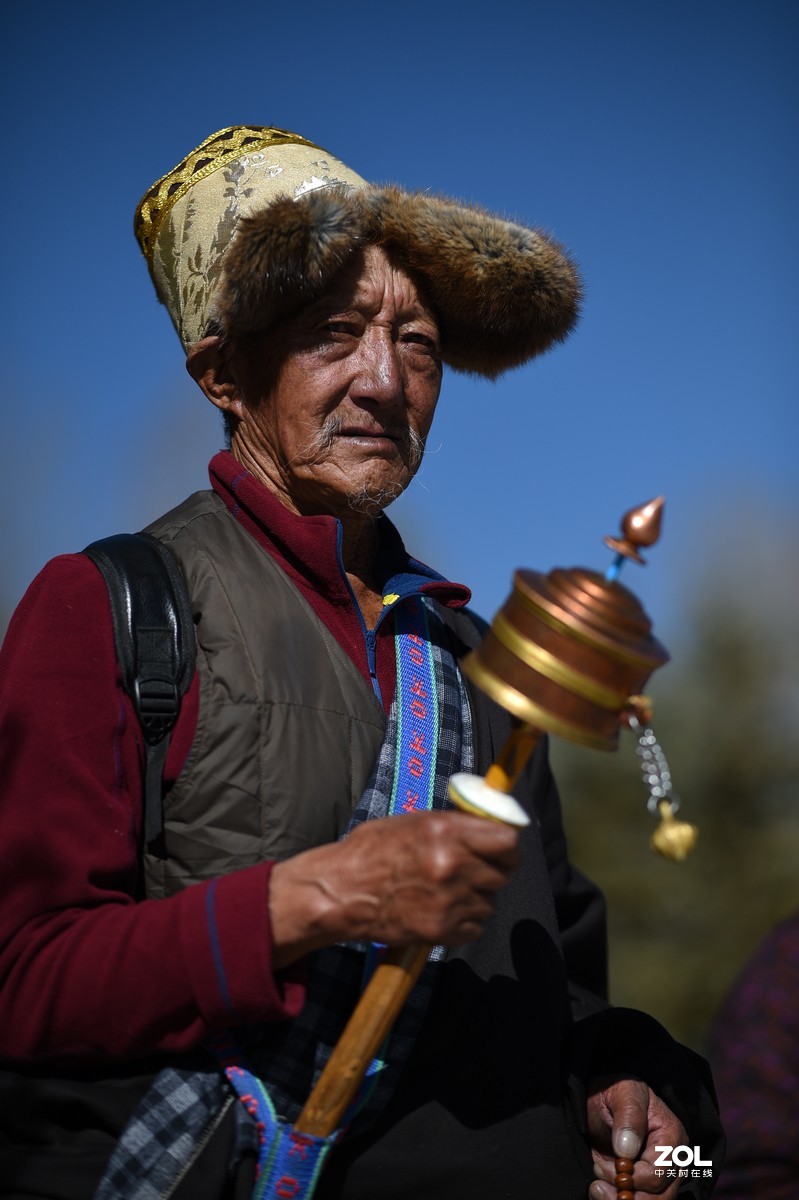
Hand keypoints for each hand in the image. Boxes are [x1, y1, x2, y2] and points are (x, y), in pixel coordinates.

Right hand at [269, 810, 519, 967]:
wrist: (341, 892)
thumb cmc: (370, 851)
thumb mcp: (413, 822)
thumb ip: (453, 825)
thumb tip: (485, 825)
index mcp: (446, 832)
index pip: (507, 841)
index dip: (508, 845)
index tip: (503, 847)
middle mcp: (452, 866)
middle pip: (504, 873)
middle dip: (493, 871)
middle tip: (474, 869)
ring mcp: (449, 901)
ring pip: (490, 902)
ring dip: (477, 897)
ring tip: (448, 890)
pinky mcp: (441, 930)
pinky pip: (476, 927)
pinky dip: (465, 921)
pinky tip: (442, 909)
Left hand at [587, 1076, 686, 1199]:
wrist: (606, 1099)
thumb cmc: (618, 1091)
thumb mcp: (623, 1091)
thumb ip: (629, 1115)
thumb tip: (627, 1150)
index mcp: (671, 1136)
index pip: (658, 1172)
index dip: (631, 1177)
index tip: (601, 1168)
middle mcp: (672, 1161)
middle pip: (660, 1197)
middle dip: (628, 1199)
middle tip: (598, 1188)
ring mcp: (660, 1176)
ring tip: (598, 1191)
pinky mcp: (644, 1185)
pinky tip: (601, 1193)